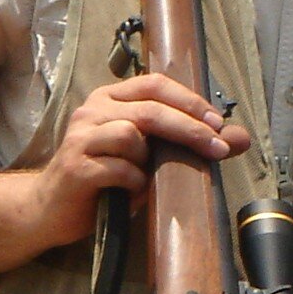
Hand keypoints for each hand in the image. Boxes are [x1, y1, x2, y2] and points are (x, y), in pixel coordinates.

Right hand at [34, 74, 252, 246]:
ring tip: (145, 176)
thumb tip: (241, 138)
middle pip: (151, 110)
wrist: (51, 209)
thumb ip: (191, 143)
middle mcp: (92, 111)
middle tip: (217, 148)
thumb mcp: (152, 157)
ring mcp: (80, 137)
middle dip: (190, 129)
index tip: (218, 124)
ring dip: (150, 161)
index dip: (190, 101)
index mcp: (111, 99)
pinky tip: (131, 191)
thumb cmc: (107, 179)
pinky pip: (120, 169)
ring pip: (132, 135)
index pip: (156, 84)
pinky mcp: (75, 167)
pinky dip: (135, 183)